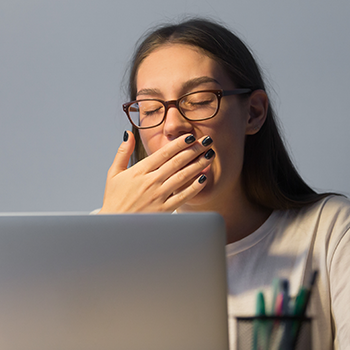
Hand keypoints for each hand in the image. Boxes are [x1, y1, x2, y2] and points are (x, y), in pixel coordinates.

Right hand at [98, 131, 214, 212]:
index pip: (164, 153)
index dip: (179, 143)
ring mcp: (158, 196)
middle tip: (207, 141)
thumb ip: (122, 152)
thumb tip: (128, 134)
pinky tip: (204, 178)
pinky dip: (194, 187)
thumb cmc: (114, 199)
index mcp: (139, 171)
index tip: (191, 136)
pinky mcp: (164, 210)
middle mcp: (151, 182)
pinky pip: (183, 196)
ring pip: (182, 176)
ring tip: (210, 155)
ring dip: (198, 164)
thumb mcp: (114, 173)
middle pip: (177, 162)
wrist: (113, 226)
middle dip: (194, 149)